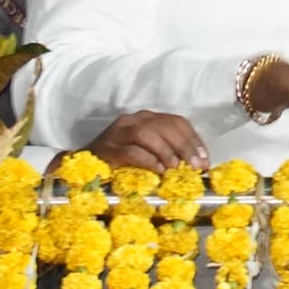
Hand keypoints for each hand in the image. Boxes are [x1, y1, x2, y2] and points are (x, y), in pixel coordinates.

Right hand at [86, 111, 208, 172]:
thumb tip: (193, 163)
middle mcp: (134, 120)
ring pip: (148, 134)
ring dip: (166, 151)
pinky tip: (158, 170)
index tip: (205, 158)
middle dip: (185, 146)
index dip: (193, 139)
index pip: (176, 122)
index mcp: (147, 118)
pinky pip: (131, 151)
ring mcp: (119, 132)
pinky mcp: (108, 148)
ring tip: (176, 167)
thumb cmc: (119, 160)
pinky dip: (148, 160)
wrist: (83, 164)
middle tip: (196, 165)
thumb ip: (165, 150)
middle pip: (165, 126)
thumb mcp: (145, 150)